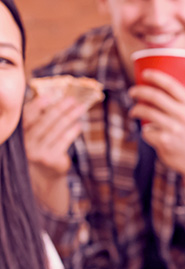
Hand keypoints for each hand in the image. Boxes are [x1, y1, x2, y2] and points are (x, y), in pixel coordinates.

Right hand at [22, 94, 87, 214]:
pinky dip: (73, 131)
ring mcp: (38, 152)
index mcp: (19, 133)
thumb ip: (40, 118)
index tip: (50, 95)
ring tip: (80, 108)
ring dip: (70, 117)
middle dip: (60, 108)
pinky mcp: (50, 159)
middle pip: (45, 121)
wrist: (46, 172)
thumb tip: (52, 96)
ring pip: (57, 130)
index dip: (37, 105)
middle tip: (72, 99)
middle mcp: (26, 142)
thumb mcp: (37, 132)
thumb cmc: (42, 146)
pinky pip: (64, 141)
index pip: (27, 116)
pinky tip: (79, 124)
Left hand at [129, 70, 184, 195]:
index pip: (172, 85)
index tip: (145, 73)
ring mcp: (175, 130)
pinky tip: (146, 131)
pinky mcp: (166, 142)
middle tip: (133, 91)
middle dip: (140, 91)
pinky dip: (144, 131)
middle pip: (156, 96)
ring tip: (134, 110)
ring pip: (147, 112)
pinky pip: (147, 131)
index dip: (155, 76)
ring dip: (136, 109)